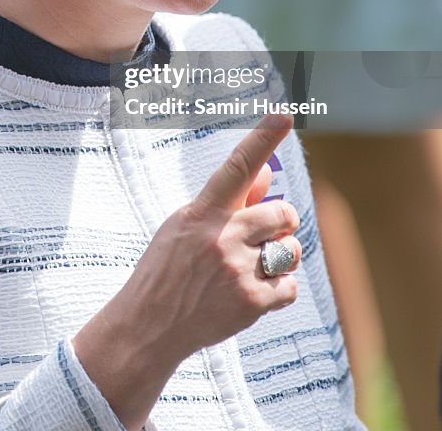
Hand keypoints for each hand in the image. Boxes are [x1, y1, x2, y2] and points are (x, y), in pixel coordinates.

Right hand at [73, 115, 300, 429]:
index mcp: (203, 211)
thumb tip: (267, 173)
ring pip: (291, 250)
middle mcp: (223, 236)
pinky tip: (252, 291)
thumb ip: (229, 201)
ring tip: (250, 267)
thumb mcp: (186, 225)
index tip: (282, 116)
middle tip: (260, 236)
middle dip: (279, 222)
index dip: (262, 139)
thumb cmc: (168, 268)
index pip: (237, 166)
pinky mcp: (252, 303)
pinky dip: (278, 289)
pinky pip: (289, 285)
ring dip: (280, 256)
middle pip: (282, 212)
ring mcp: (239, 270)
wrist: (149, 326)